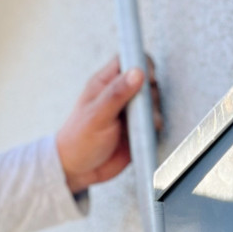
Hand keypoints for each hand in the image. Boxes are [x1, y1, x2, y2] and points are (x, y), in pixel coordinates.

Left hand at [55, 55, 162, 194]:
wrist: (78, 171)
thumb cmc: (79, 140)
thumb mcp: (96, 116)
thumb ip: (116, 94)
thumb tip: (138, 72)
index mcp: (105, 84)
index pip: (128, 60)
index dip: (141, 64)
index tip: (148, 77)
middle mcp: (119, 95)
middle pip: (146, 80)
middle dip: (150, 92)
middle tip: (144, 107)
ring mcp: (129, 112)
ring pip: (153, 102)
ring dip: (154, 111)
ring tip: (145, 124)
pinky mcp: (138, 129)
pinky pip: (154, 121)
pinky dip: (155, 126)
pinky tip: (146, 133)